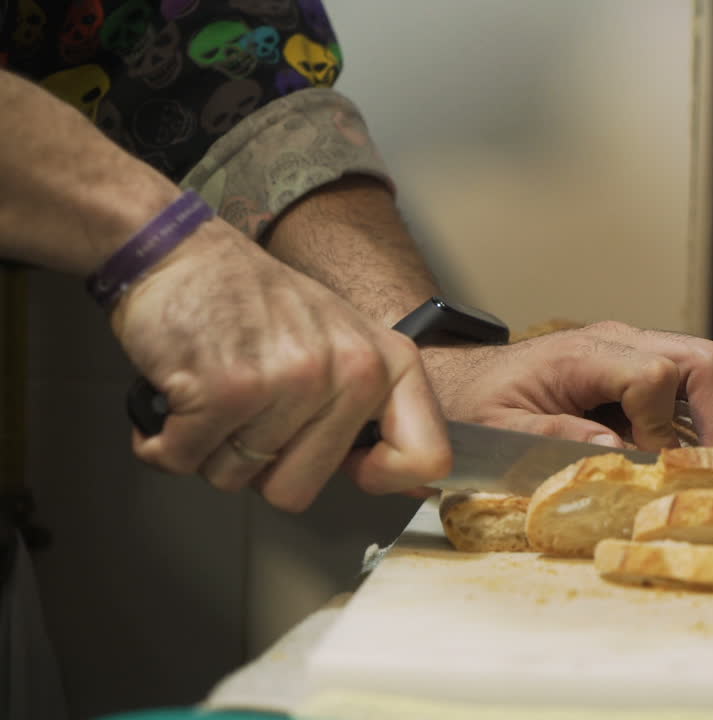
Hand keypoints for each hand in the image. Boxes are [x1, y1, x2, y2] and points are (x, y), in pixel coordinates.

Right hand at [111, 219, 451, 510]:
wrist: (178, 251)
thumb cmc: (256, 304)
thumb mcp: (343, 343)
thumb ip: (373, 411)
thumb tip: (416, 483)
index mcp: (389, 363)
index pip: (427, 458)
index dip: (384, 479)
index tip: (353, 468)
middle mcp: (352, 371)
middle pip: (299, 491)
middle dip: (259, 464)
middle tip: (251, 406)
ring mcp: (292, 380)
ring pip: (237, 479)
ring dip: (211, 446)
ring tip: (219, 387)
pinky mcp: (228, 390)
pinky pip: (186, 460)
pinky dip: (168, 440)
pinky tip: (182, 392)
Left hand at [422, 321, 712, 457]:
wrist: (462, 385)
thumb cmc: (476, 406)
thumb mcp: (498, 429)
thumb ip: (552, 437)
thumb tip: (616, 451)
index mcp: (585, 353)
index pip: (655, 373)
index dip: (664, 426)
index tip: (654, 465)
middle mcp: (623, 343)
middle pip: (707, 359)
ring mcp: (639, 354)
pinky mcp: (645, 372)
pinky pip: (702, 386)